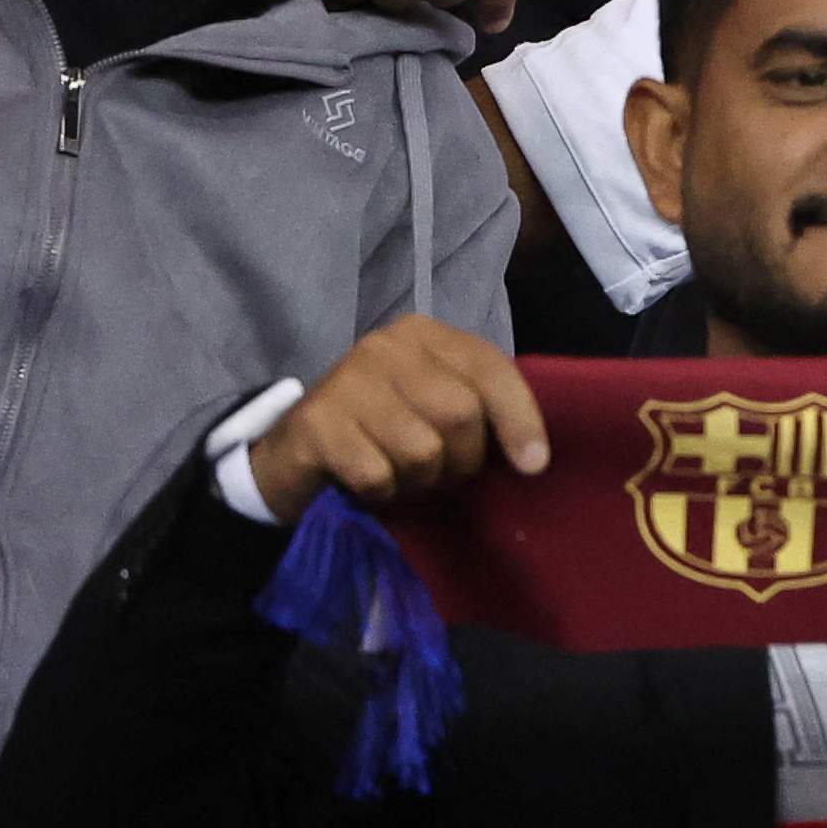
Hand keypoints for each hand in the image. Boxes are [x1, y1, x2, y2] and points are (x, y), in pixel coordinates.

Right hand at [251, 314, 549, 524]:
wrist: (292, 454)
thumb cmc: (380, 431)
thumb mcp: (433, 407)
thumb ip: (481, 410)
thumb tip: (534, 455)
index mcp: (423, 335)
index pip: (491, 370)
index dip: (520, 420)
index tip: (534, 465)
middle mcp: (384, 347)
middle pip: (460, 414)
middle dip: (462, 460)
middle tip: (443, 473)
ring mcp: (346, 381)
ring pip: (422, 450)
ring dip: (419, 480)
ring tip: (401, 475)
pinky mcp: (316, 424)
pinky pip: (378, 475)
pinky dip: (382, 492)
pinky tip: (367, 483)